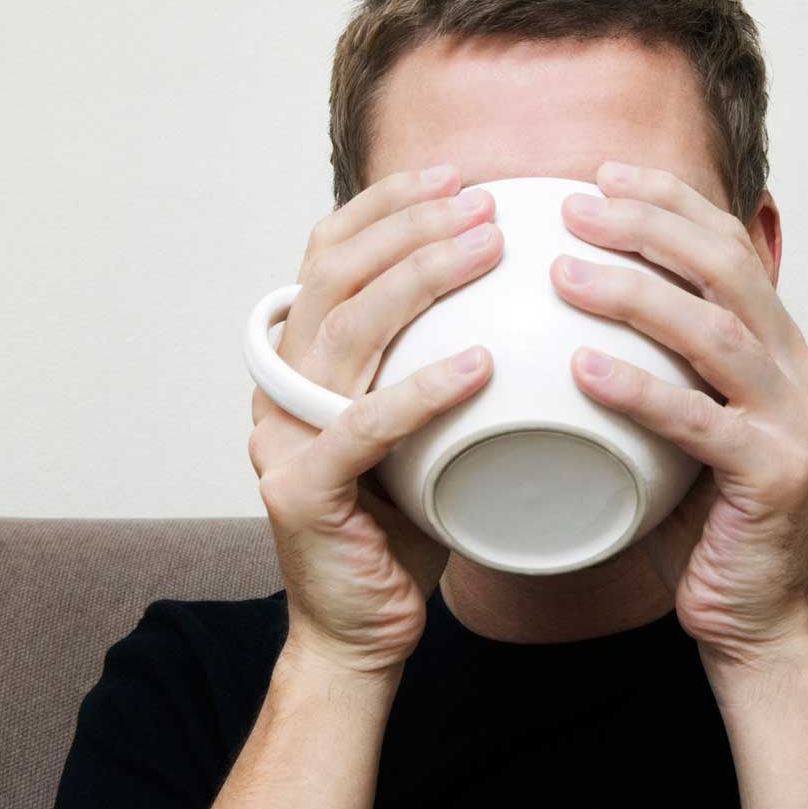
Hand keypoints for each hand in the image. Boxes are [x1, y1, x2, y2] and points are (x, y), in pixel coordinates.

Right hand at [249, 164, 500, 675]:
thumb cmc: (404, 525)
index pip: (328, 256)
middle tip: (483, 201)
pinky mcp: (301, 491)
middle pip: (336, 275)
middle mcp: (282, 386)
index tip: (453, 176)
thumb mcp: (423, 426)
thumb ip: (439, 362)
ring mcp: (283, 436)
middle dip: (410, 224)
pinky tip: (482, 365)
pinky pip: (364, 426)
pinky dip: (423, 389)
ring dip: (420, 277)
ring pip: (347, 330)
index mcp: (303, 361)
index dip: (384, 205)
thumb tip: (525, 299)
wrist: (362, 632)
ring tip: (487, 247)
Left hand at [550, 161, 807, 673]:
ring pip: (716, 333)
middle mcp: (799, 371)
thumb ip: (655, 364)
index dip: (670, 202)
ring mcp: (794, 422)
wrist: (753, 618)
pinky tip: (582, 369)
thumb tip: (560, 308)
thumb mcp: (681, 423)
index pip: (729, 248)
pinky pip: (699, 422)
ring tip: (564, 273)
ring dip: (636, 294)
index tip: (603, 173)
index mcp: (780, 347)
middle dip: (650, 226)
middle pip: (727, 271)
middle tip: (576, 205)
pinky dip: (640, 389)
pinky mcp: (774, 476)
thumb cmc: (702, 519)